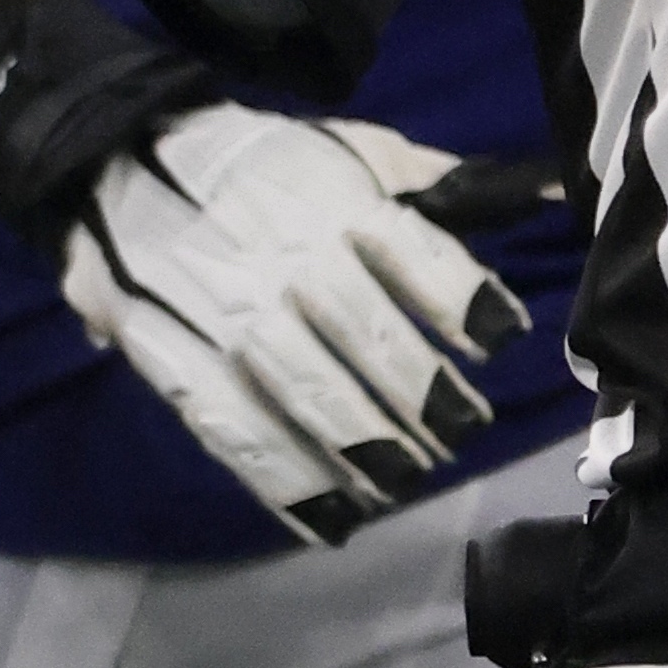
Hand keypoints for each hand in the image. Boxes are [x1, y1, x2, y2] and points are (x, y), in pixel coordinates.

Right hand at [58, 103, 516, 543]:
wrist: (113, 154)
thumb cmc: (261, 163)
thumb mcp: (351, 148)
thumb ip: (444, 183)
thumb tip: (554, 200)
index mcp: (327, 194)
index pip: (410, 249)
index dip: (460, 298)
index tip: (497, 340)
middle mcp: (272, 247)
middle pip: (357, 330)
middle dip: (415, 393)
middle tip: (456, 435)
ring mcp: (212, 301)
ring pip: (292, 385)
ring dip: (355, 446)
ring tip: (398, 483)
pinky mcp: (160, 345)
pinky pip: (222, 421)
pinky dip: (278, 478)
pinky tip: (327, 519)